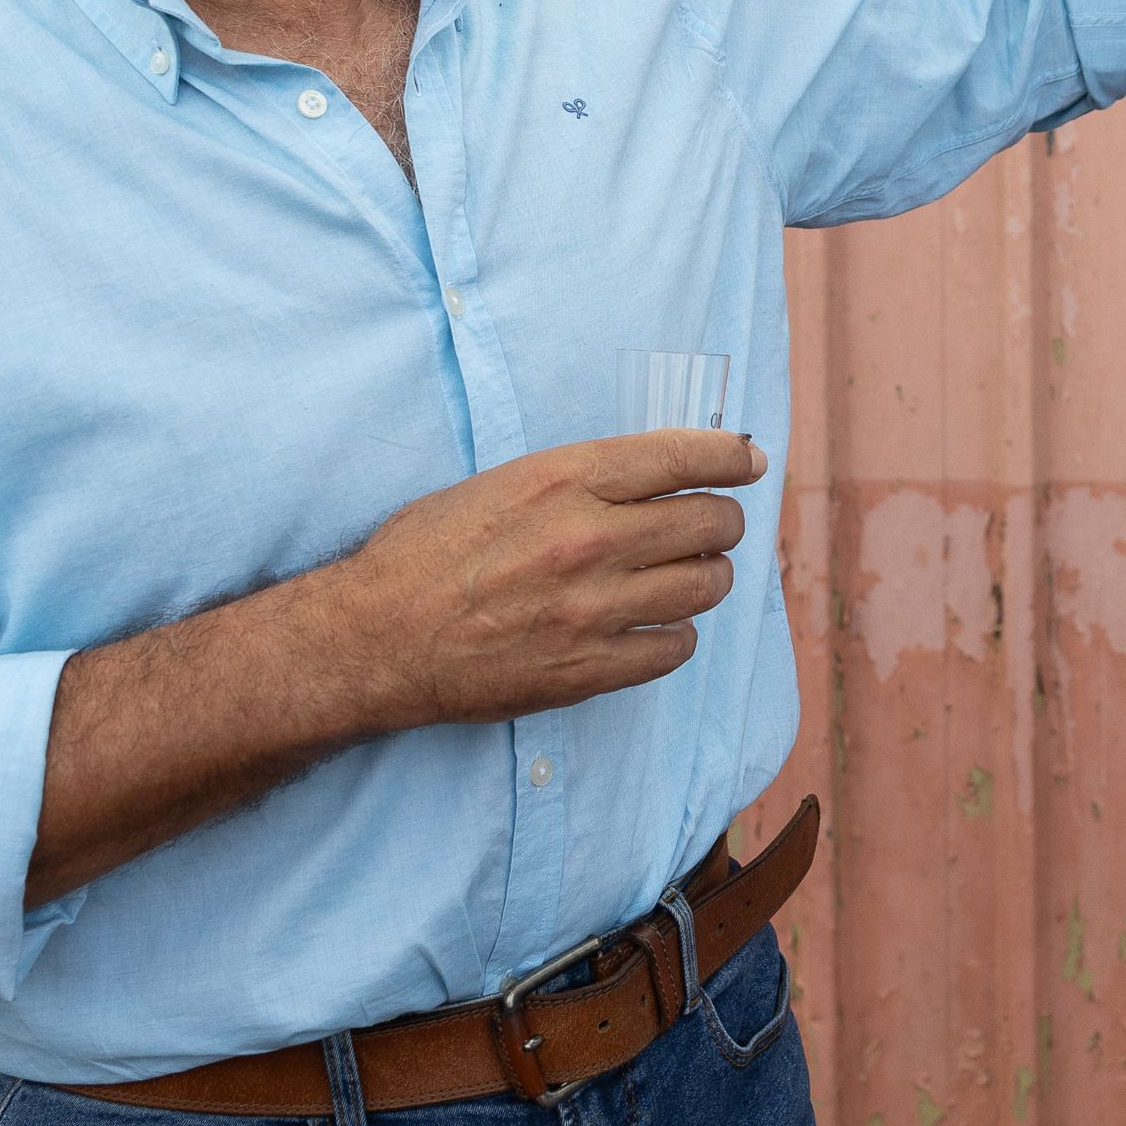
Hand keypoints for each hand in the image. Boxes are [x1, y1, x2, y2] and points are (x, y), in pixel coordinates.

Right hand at [324, 429, 765, 730]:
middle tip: (711, 527)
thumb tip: (650, 474)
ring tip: (689, 576)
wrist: (375, 638)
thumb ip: (578, 478)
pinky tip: (657, 625)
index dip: (732, 457)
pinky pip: (675, 646)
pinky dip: (677, 634)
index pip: (684, 457)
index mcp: (564, 480)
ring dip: (708, 577)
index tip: (749, 462)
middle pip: (710, 523)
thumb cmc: (425, 552)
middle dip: (722, 521)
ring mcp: (594, 608)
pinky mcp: (589, 668)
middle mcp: (589, 539)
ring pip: (705, 585)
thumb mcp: (500, 483)